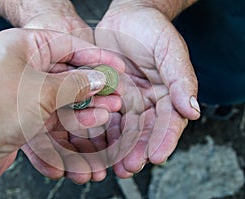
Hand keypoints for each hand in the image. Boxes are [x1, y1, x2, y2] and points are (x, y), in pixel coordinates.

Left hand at [0, 0, 110, 181]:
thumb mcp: (41, 90)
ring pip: (62, 99)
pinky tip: (86, 127)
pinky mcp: (21, 118)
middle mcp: (21, 68)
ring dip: (85, 109)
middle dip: (92, 88)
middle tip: (114, 96)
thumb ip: (74, 84)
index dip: (96, 57)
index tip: (116, 67)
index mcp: (22, 46)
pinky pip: (51, 118)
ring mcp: (21, 94)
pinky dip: (68, 125)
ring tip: (106, 115)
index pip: (68, 45)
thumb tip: (96, 79)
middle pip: (67, 74)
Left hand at [95, 2, 199, 176]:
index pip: (169, 121)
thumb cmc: (151, 28)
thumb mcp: (169, 50)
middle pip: (144, 131)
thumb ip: (181, 79)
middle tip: (129, 167)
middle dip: (137, 151)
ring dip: (117, 149)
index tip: (157, 156)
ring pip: (123, 130)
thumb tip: (193, 111)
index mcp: (167, 93)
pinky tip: (94, 146)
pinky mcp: (107, 96)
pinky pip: (103, 117)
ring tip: (112, 166)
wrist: (125, 16)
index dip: (164, 139)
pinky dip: (100, 132)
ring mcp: (126, 100)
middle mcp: (147, 101)